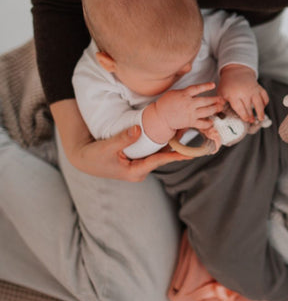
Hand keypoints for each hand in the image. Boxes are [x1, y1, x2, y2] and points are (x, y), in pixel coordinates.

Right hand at [71, 125, 190, 181]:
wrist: (84, 160)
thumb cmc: (94, 156)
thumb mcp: (107, 147)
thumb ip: (122, 138)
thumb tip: (137, 128)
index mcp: (134, 172)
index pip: (157, 162)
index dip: (173, 156)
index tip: (187, 153)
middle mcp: (139, 171)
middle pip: (161, 157)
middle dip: (175, 147)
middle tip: (189, 134)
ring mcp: (138, 166)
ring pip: (157, 154)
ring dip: (169, 144)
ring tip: (183, 131)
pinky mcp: (136, 160)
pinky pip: (151, 151)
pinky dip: (159, 143)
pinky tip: (168, 133)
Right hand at [154, 82, 224, 135]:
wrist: (160, 117)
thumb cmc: (165, 104)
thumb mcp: (174, 93)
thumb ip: (185, 92)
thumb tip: (194, 90)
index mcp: (184, 94)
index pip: (197, 88)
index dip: (206, 86)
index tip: (213, 85)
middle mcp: (189, 103)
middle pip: (206, 100)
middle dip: (215, 100)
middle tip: (221, 99)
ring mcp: (190, 113)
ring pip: (207, 111)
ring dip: (215, 109)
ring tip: (220, 107)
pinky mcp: (190, 122)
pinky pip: (202, 123)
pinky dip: (208, 123)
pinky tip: (211, 121)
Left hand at [217, 64, 268, 122]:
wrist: (236, 71)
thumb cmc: (227, 84)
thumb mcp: (221, 93)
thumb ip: (221, 103)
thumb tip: (219, 114)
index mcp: (234, 95)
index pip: (240, 108)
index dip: (244, 116)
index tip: (246, 120)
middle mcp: (244, 92)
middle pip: (250, 107)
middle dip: (251, 116)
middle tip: (252, 121)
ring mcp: (253, 89)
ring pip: (259, 102)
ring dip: (261, 111)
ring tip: (260, 118)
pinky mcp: (258, 87)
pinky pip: (264, 96)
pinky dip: (265, 102)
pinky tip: (263, 107)